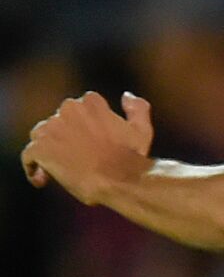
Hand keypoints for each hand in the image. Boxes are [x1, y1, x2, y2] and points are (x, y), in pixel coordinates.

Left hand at [21, 91, 154, 203]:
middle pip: (57, 121)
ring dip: (47, 148)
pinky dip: (33, 168)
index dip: (82, 124)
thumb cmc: (131, 156)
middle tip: (76, 157)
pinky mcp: (39, 149)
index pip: (79, 108)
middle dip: (63, 136)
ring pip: (40, 136)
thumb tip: (126, 95)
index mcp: (90, 103)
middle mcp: (67, 110)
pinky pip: (29, 156)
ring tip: (59, 168)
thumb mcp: (141, 129)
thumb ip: (137, 108)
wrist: (118, 179)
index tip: (88, 139)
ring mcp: (51, 129)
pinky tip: (43, 180)